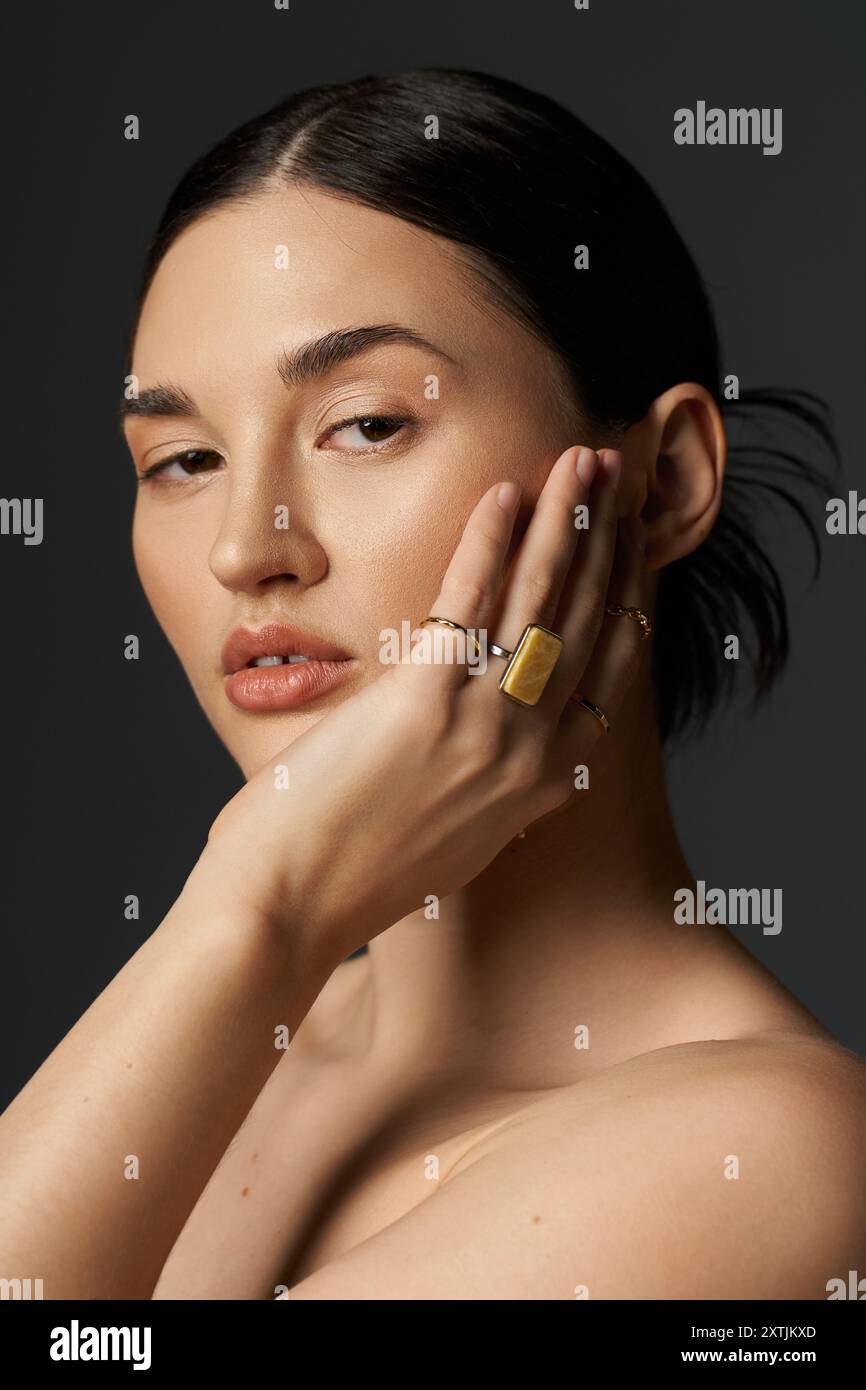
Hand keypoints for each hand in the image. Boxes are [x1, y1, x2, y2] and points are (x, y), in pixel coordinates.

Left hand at [198, 445, 646, 968]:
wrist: (290, 910)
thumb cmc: (353, 874)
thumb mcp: (452, 834)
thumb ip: (487, 781)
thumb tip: (490, 736)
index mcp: (542, 783)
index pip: (607, 670)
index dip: (624, 595)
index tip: (631, 542)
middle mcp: (529, 753)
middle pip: (584, 620)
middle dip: (606, 537)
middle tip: (618, 474)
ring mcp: (483, 727)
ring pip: (540, 599)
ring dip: (565, 519)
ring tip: (582, 462)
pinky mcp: (423, 701)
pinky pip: (468, 599)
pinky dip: (489, 539)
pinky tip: (505, 493)